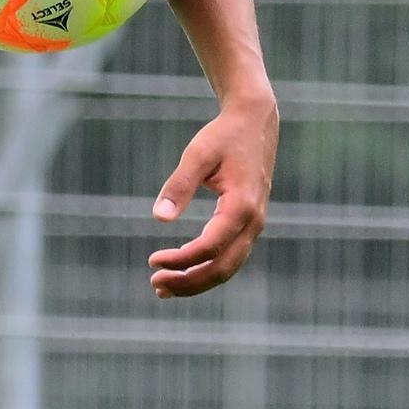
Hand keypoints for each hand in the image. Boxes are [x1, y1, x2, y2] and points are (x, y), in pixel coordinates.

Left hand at [148, 87, 275, 296]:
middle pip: (223, 267)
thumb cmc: (223, 136)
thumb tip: (159, 218)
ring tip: (163, 287)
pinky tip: (184, 269)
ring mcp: (255, 225)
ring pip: (229, 266)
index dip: (181, 259)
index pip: (210, 246)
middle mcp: (254, 221)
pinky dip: (208, 267)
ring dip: (198, 280)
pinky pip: (231, 255)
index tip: (153, 261)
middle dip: (190, 281)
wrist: (254, 122)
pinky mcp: (249, 223)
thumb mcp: (197, 154)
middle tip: (156, 285)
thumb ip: (179, 185)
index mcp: (242, 206)